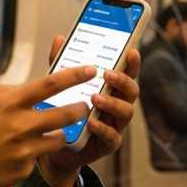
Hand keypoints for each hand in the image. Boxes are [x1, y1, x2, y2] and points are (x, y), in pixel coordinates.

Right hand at [0, 64, 94, 186]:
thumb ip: (2, 92)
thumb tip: (23, 89)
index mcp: (8, 104)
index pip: (50, 84)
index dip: (74, 75)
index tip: (90, 70)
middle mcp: (21, 126)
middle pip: (67, 113)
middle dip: (81, 107)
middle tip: (84, 105)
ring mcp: (24, 151)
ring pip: (59, 138)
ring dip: (59, 133)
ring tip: (49, 131)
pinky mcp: (24, 171)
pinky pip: (37, 158)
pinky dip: (31, 154)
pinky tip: (12, 155)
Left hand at [37, 35, 140, 186]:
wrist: (55, 147)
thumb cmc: (64, 111)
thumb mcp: (61, 86)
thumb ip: (61, 64)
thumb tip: (60, 39)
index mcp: (110, 89)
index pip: (127, 73)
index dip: (132, 63)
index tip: (131, 51)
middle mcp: (117, 105)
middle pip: (132, 91)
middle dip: (123, 81)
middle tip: (107, 74)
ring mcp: (115, 125)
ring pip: (126, 112)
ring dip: (113, 103)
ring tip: (96, 98)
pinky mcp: (108, 144)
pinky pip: (113, 137)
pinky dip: (103, 129)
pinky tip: (91, 123)